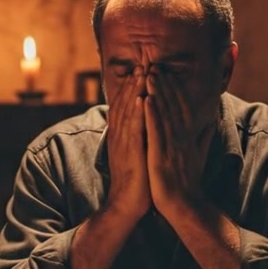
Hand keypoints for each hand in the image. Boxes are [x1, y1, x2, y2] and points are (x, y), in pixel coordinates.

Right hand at [106, 67, 150, 223]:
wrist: (127, 205)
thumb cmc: (137, 181)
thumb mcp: (137, 155)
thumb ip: (140, 139)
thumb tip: (147, 126)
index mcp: (123, 136)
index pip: (126, 107)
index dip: (133, 88)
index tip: (142, 71)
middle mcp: (120, 137)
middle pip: (125, 104)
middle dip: (133, 83)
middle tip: (141, 63)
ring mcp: (123, 144)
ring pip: (129, 112)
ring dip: (135, 91)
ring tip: (142, 73)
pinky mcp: (130, 153)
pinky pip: (134, 129)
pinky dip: (138, 112)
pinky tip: (144, 99)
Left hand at [145, 69, 204, 217]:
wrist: (185, 207)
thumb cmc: (189, 182)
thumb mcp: (200, 155)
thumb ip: (204, 136)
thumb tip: (211, 120)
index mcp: (188, 137)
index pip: (182, 107)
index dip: (175, 88)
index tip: (167, 72)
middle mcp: (182, 138)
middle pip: (173, 105)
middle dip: (164, 84)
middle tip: (155, 64)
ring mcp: (172, 146)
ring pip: (164, 114)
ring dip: (157, 92)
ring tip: (149, 73)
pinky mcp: (162, 156)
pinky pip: (156, 131)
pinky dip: (152, 114)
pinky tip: (146, 99)